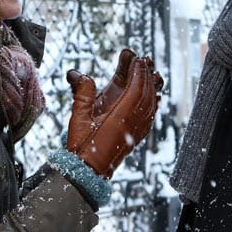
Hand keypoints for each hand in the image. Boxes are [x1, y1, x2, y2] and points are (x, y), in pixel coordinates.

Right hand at [66, 54, 162, 178]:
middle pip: (147, 94)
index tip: (138, 59)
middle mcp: (132, 123)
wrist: (88, 173)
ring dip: (151, 87)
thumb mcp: (78, 118)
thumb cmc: (82, 147)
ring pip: (151, 104)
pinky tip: (153, 97)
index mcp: (120, 116)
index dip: (138, 72)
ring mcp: (137, 131)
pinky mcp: (137, 138)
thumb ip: (82, 94)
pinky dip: (153, 102)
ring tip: (150, 74)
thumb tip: (80, 74)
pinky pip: (150, 116)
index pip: (136, 88)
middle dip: (146, 75)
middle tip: (144, 61)